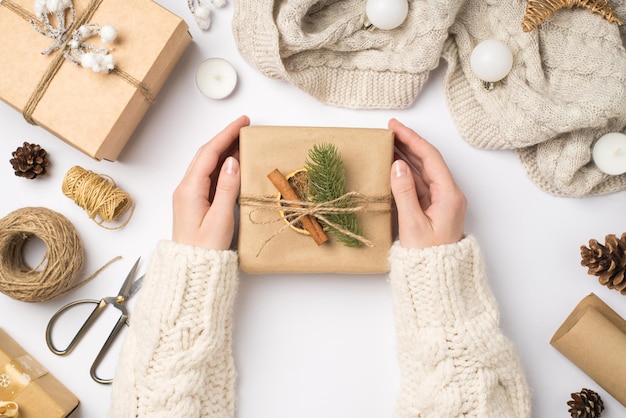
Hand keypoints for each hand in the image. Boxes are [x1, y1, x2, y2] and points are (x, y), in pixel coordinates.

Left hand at [172, 115, 249, 249]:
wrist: (191, 272)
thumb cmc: (205, 251)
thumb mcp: (219, 219)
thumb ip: (226, 188)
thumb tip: (232, 161)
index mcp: (189, 189)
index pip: (209, 153)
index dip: (226, 135)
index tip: (242, 123)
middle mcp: (186, 188)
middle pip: (206, 155)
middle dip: (225, 138)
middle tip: (245, 127)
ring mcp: (189, 195)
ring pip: (206, 164)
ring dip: (223, 150)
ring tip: (242, 141)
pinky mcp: (195, 203)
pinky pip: (208, 176)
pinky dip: (222, 165)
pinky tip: (233, 163)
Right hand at [389, 118, 465, 248]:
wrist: (437, 278)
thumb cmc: (427, 257)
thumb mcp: (412, 224)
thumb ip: (404, 192)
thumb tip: (397, 165)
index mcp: (449, 195)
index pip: (430, 158)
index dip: (412, 139)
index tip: (395, 127)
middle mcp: (449, 195)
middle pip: (428, 161)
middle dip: (409, 144)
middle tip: (389, 130)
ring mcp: (442, 201)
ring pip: (423, 171)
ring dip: (407, 157)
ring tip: (389, 143)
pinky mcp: (433, 208)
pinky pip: (420, 184)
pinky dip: (406, 173)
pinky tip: (394, 166)